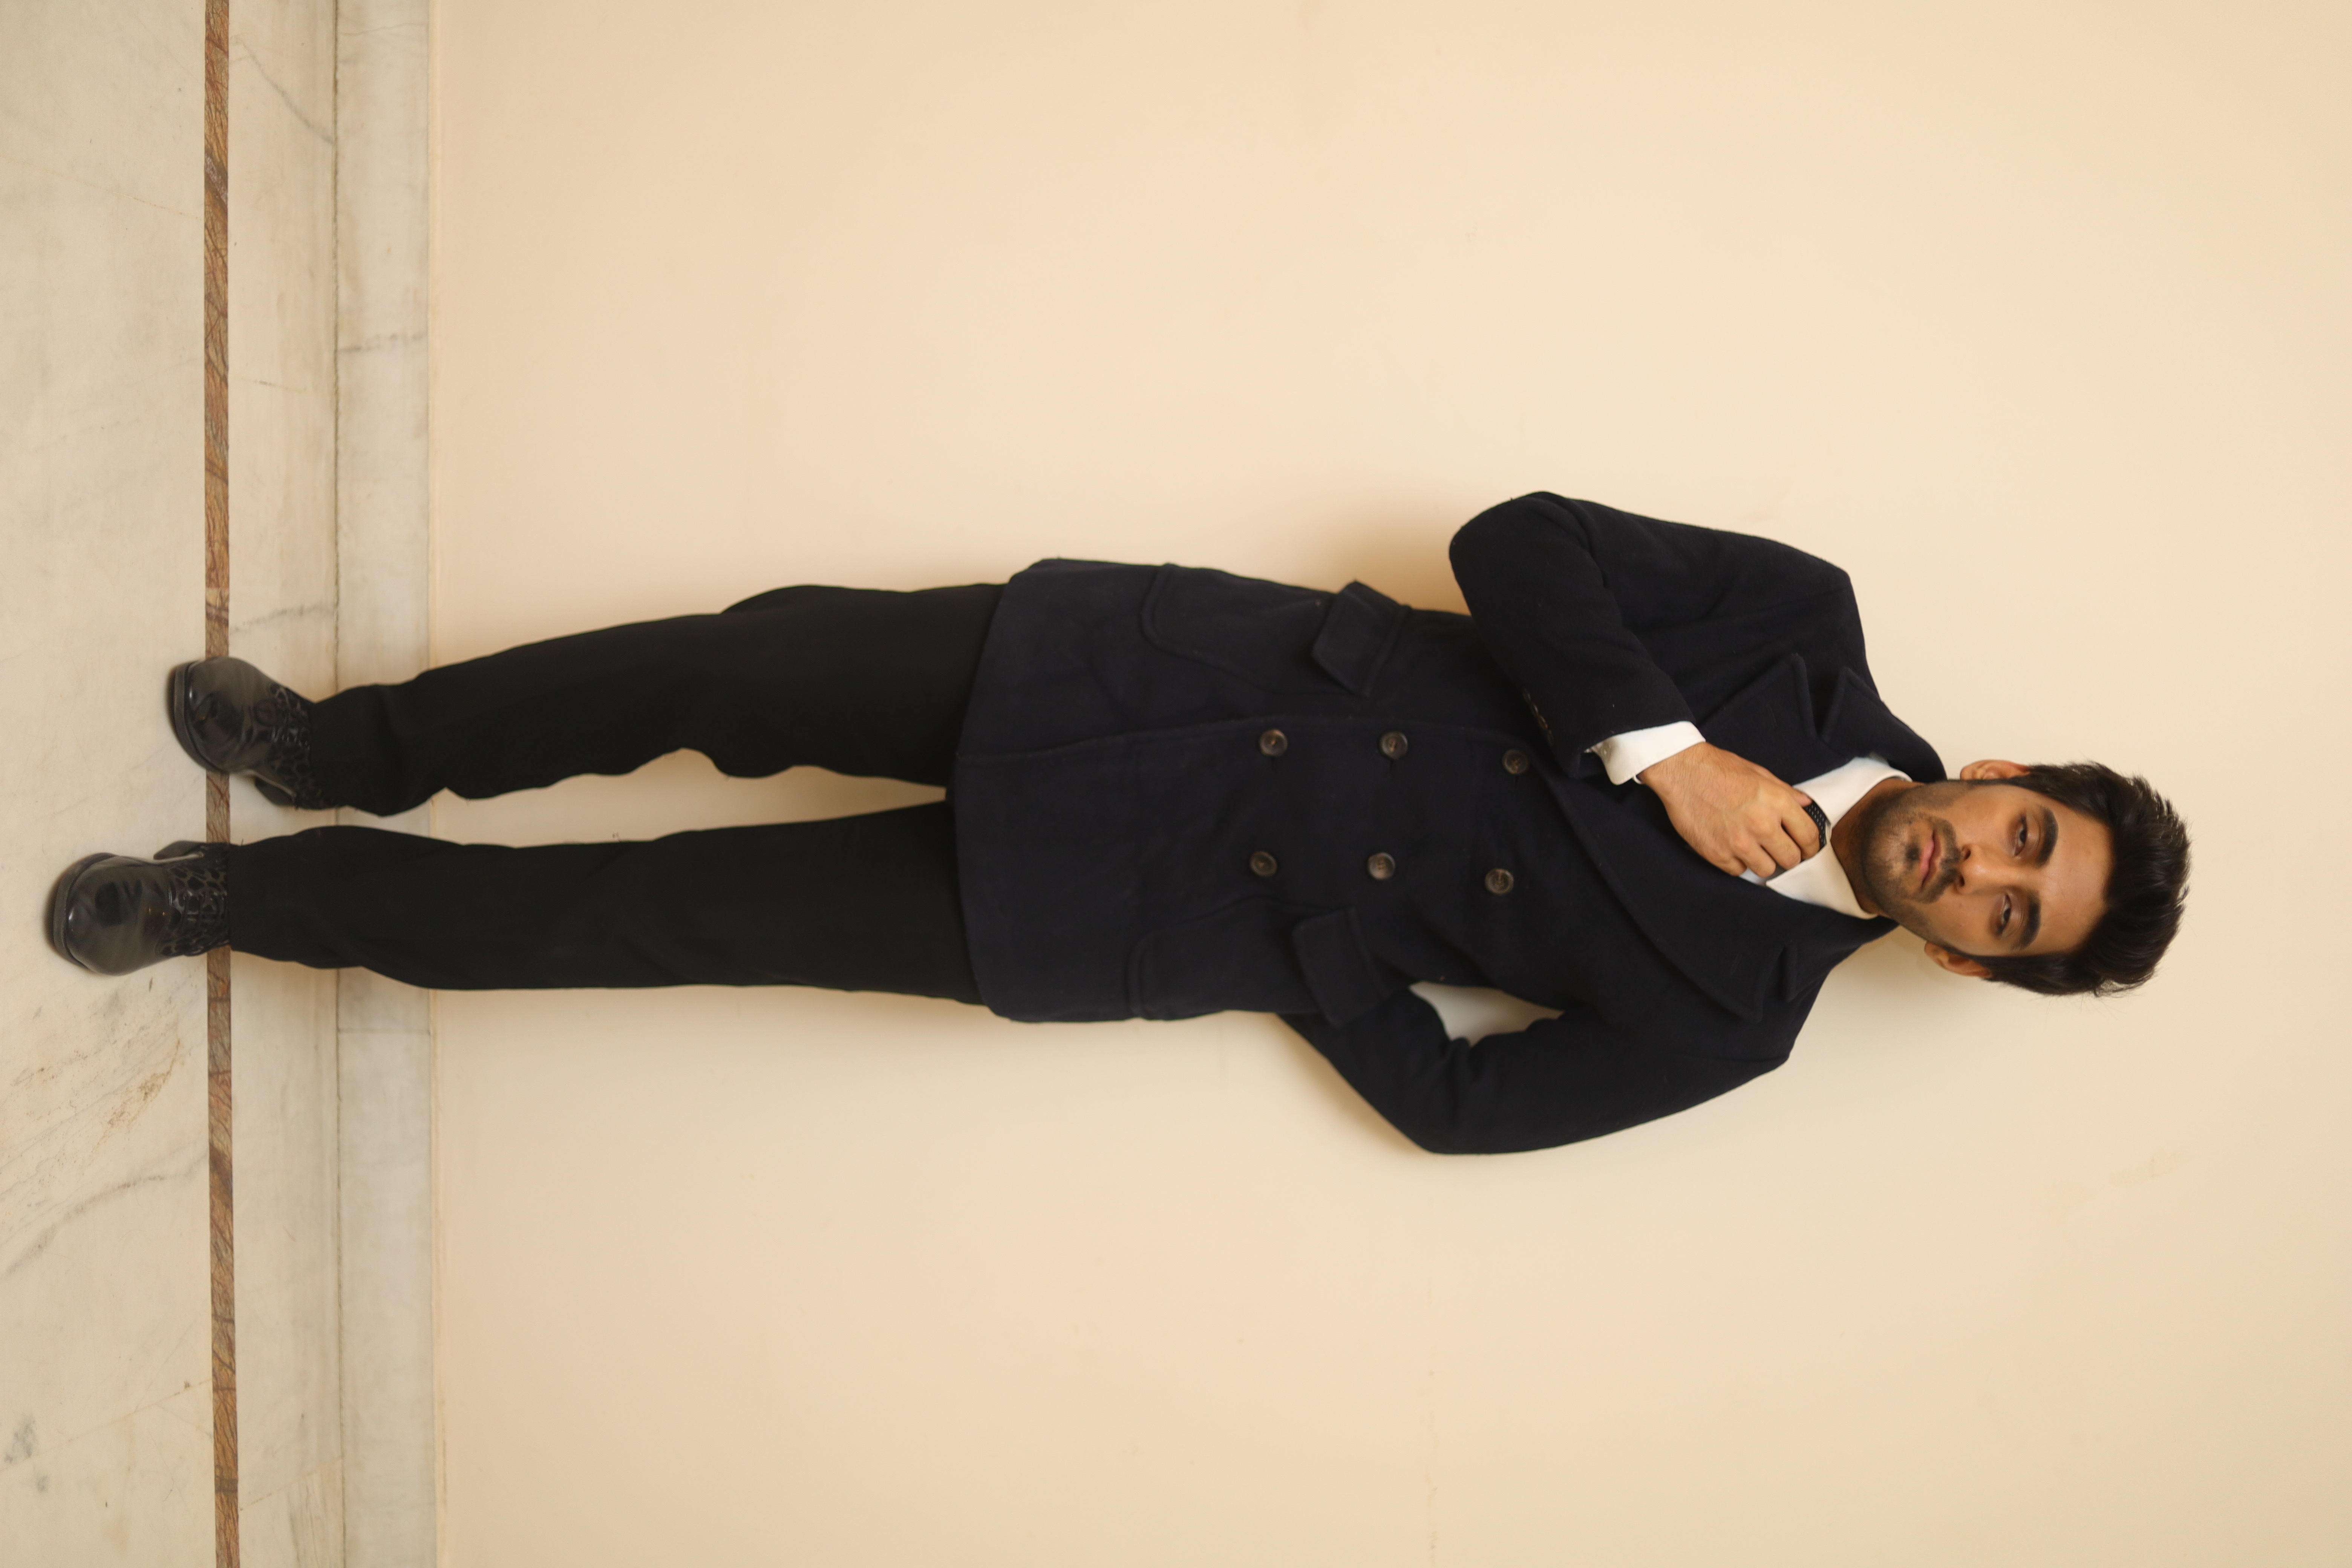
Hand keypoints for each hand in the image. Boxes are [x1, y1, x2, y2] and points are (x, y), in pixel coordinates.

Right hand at [1638, 741, 1822, 877]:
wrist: (1681, 771)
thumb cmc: (1718, 769)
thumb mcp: (1758, 773)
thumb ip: (1784, 792)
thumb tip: (1805, 805)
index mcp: (1777, 802)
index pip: (1809, 836)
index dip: (1812, 847)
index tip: (1807, 850)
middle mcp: (1761, 824)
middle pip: (1790, 859)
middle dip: (1789, 857)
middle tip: (1781, 852)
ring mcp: (1738, 842)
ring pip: (1766, 870)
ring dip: (1763, 861)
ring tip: (1755, 850)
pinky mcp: (1717, 853)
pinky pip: (1738, 871)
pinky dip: (1737, 862)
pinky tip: (1732, 847)